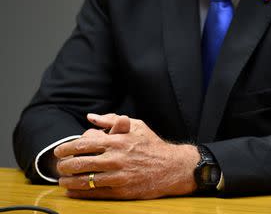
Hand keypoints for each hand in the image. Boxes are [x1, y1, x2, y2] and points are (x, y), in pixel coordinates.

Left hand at [54, 113, 198, 198]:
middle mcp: (115, 158)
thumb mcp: (136, 126)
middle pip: (79, 163)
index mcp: (117, 141)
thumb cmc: (152, 145)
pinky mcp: (121, 190)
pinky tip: (72, 190)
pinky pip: (94, 192)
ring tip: (63, 180)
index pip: (83, 144)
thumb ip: (112, 120)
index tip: (59, 151)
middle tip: (60, 166)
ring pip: (83, 180)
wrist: (172, 167)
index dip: (66, 148)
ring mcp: (117, 176)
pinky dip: (79, 192)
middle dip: (64, 165)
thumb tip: (91, 117)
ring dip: (68, 181)